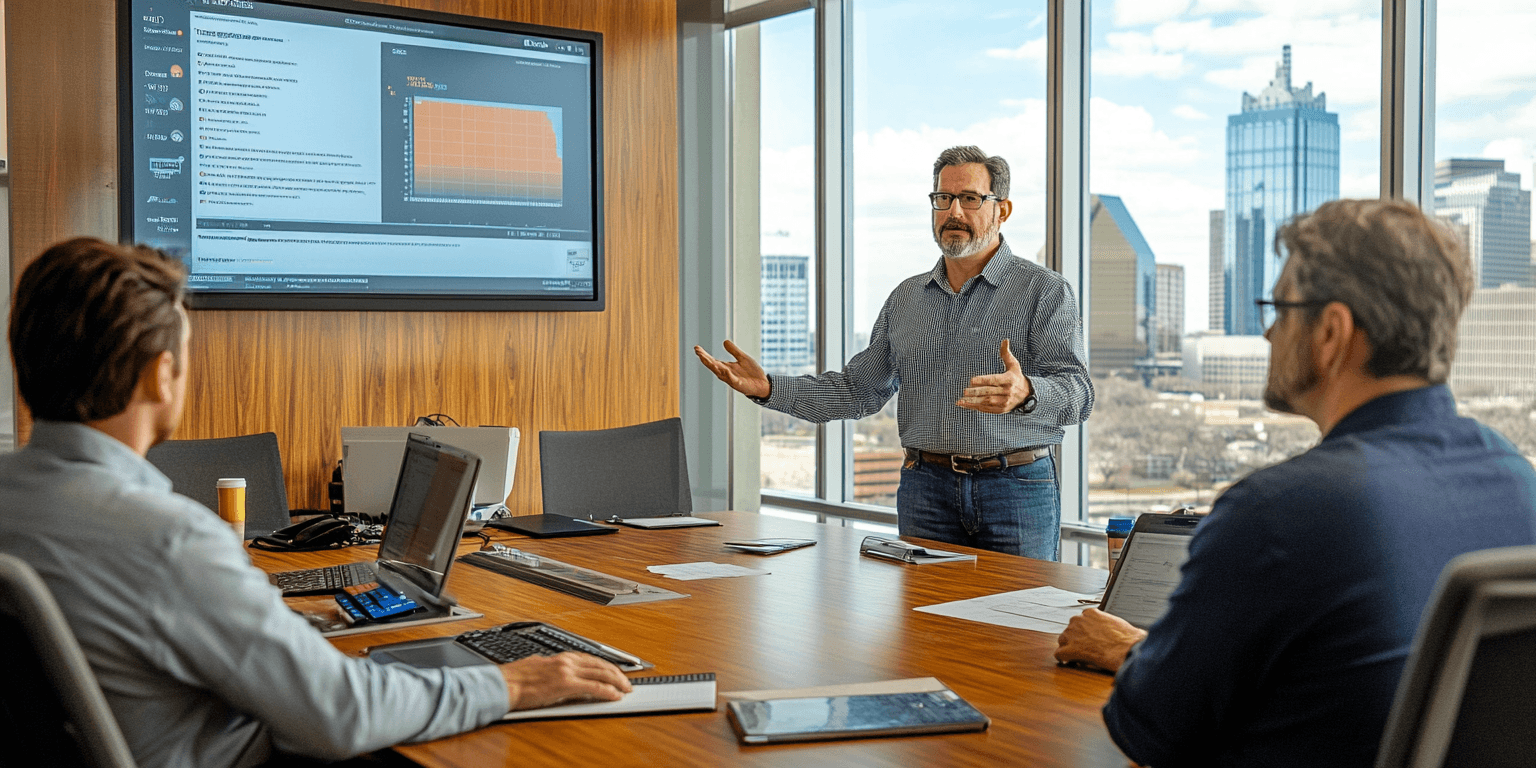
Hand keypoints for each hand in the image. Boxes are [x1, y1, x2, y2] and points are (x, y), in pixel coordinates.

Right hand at [500, 652, 632, 710]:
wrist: (505, 683)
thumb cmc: (516, 678)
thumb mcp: (539, 667)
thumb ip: (553, 669)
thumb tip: (558, 674)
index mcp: (562, 656)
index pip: (592, 659)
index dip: (608, 666)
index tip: (616, 673)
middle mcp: (567, 660)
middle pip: (602, 664)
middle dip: (618, 674)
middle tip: (627, 683)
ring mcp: (568, 671)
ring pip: (602, 673)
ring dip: (618, 682)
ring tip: (626, 689)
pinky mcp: (566, 684)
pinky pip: (594, 687)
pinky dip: (608, 691)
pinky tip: (615, 696)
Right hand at [694, 340, 770, 398]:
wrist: (764, 384)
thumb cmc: (752, 373)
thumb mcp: (743, 358)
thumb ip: (734, 351)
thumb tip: (724, 341)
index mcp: (726, 368)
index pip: (712, 361)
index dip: (704, 355)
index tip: (696, 348)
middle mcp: (727, 374)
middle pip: (713, 366)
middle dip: (705, 359)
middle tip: (698, 352)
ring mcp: (732, 380)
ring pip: (720, 373)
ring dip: (713, 366)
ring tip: (705, 359)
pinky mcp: (740, 385)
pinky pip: (733, 380)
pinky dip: (729, 376)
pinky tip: (725, 370)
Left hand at [957, 339, 1032, 413]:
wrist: (1027, 395)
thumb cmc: (1016, 377)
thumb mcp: (1014, 365)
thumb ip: (1006, 354)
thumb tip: (1005, 340)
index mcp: (1009, 380)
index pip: (994, 380)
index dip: (982, 380)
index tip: (971, 380)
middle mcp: (1007, 392)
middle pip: (989, 392)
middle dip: (976, 392)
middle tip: (964, 391)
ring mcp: (1004, 402)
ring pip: (986, 402)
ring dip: (973, 402)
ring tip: (960, 401)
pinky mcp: (1001, 410)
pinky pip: (987, 409)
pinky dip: (976, 408)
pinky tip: (966, 405)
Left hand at [1055, 608, 1146, 672]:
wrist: (1128, 648)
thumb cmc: (1127, 638)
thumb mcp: (1115, 623)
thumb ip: (1103, 624)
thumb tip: (1103, 631)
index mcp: (1090, 613)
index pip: (1080, 620)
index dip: (1083, 631)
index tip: (1087, 638)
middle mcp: (1078, 620)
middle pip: (1070, 630)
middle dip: (1075, 639)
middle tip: (1085, 648)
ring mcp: (1073, 634)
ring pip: (1063, 640)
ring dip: (1069, 648)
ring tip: (1079, 656)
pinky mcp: (1071, 649)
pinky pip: (1059, 653)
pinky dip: (1063, 658)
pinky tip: (1068, 661)